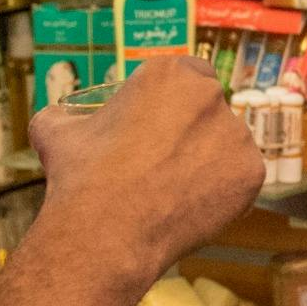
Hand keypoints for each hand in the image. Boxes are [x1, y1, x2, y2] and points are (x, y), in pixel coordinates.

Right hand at [29, 57, 261, 280]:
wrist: (106, 231)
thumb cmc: (81, 176)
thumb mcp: (55, 130)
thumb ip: (64, 115)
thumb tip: (57, 117)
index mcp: (170, 74)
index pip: (188, 76)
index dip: (173, 102)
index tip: (158, 125)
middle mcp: (210, 96)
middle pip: (209, 110)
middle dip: (191, 131)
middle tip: (164, 161)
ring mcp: (236, 135)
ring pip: (226, 145)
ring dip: (207, 161)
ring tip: (172, 191)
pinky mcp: (251, 173)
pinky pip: (239, 179)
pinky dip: (221, 193)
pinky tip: (190, 207)